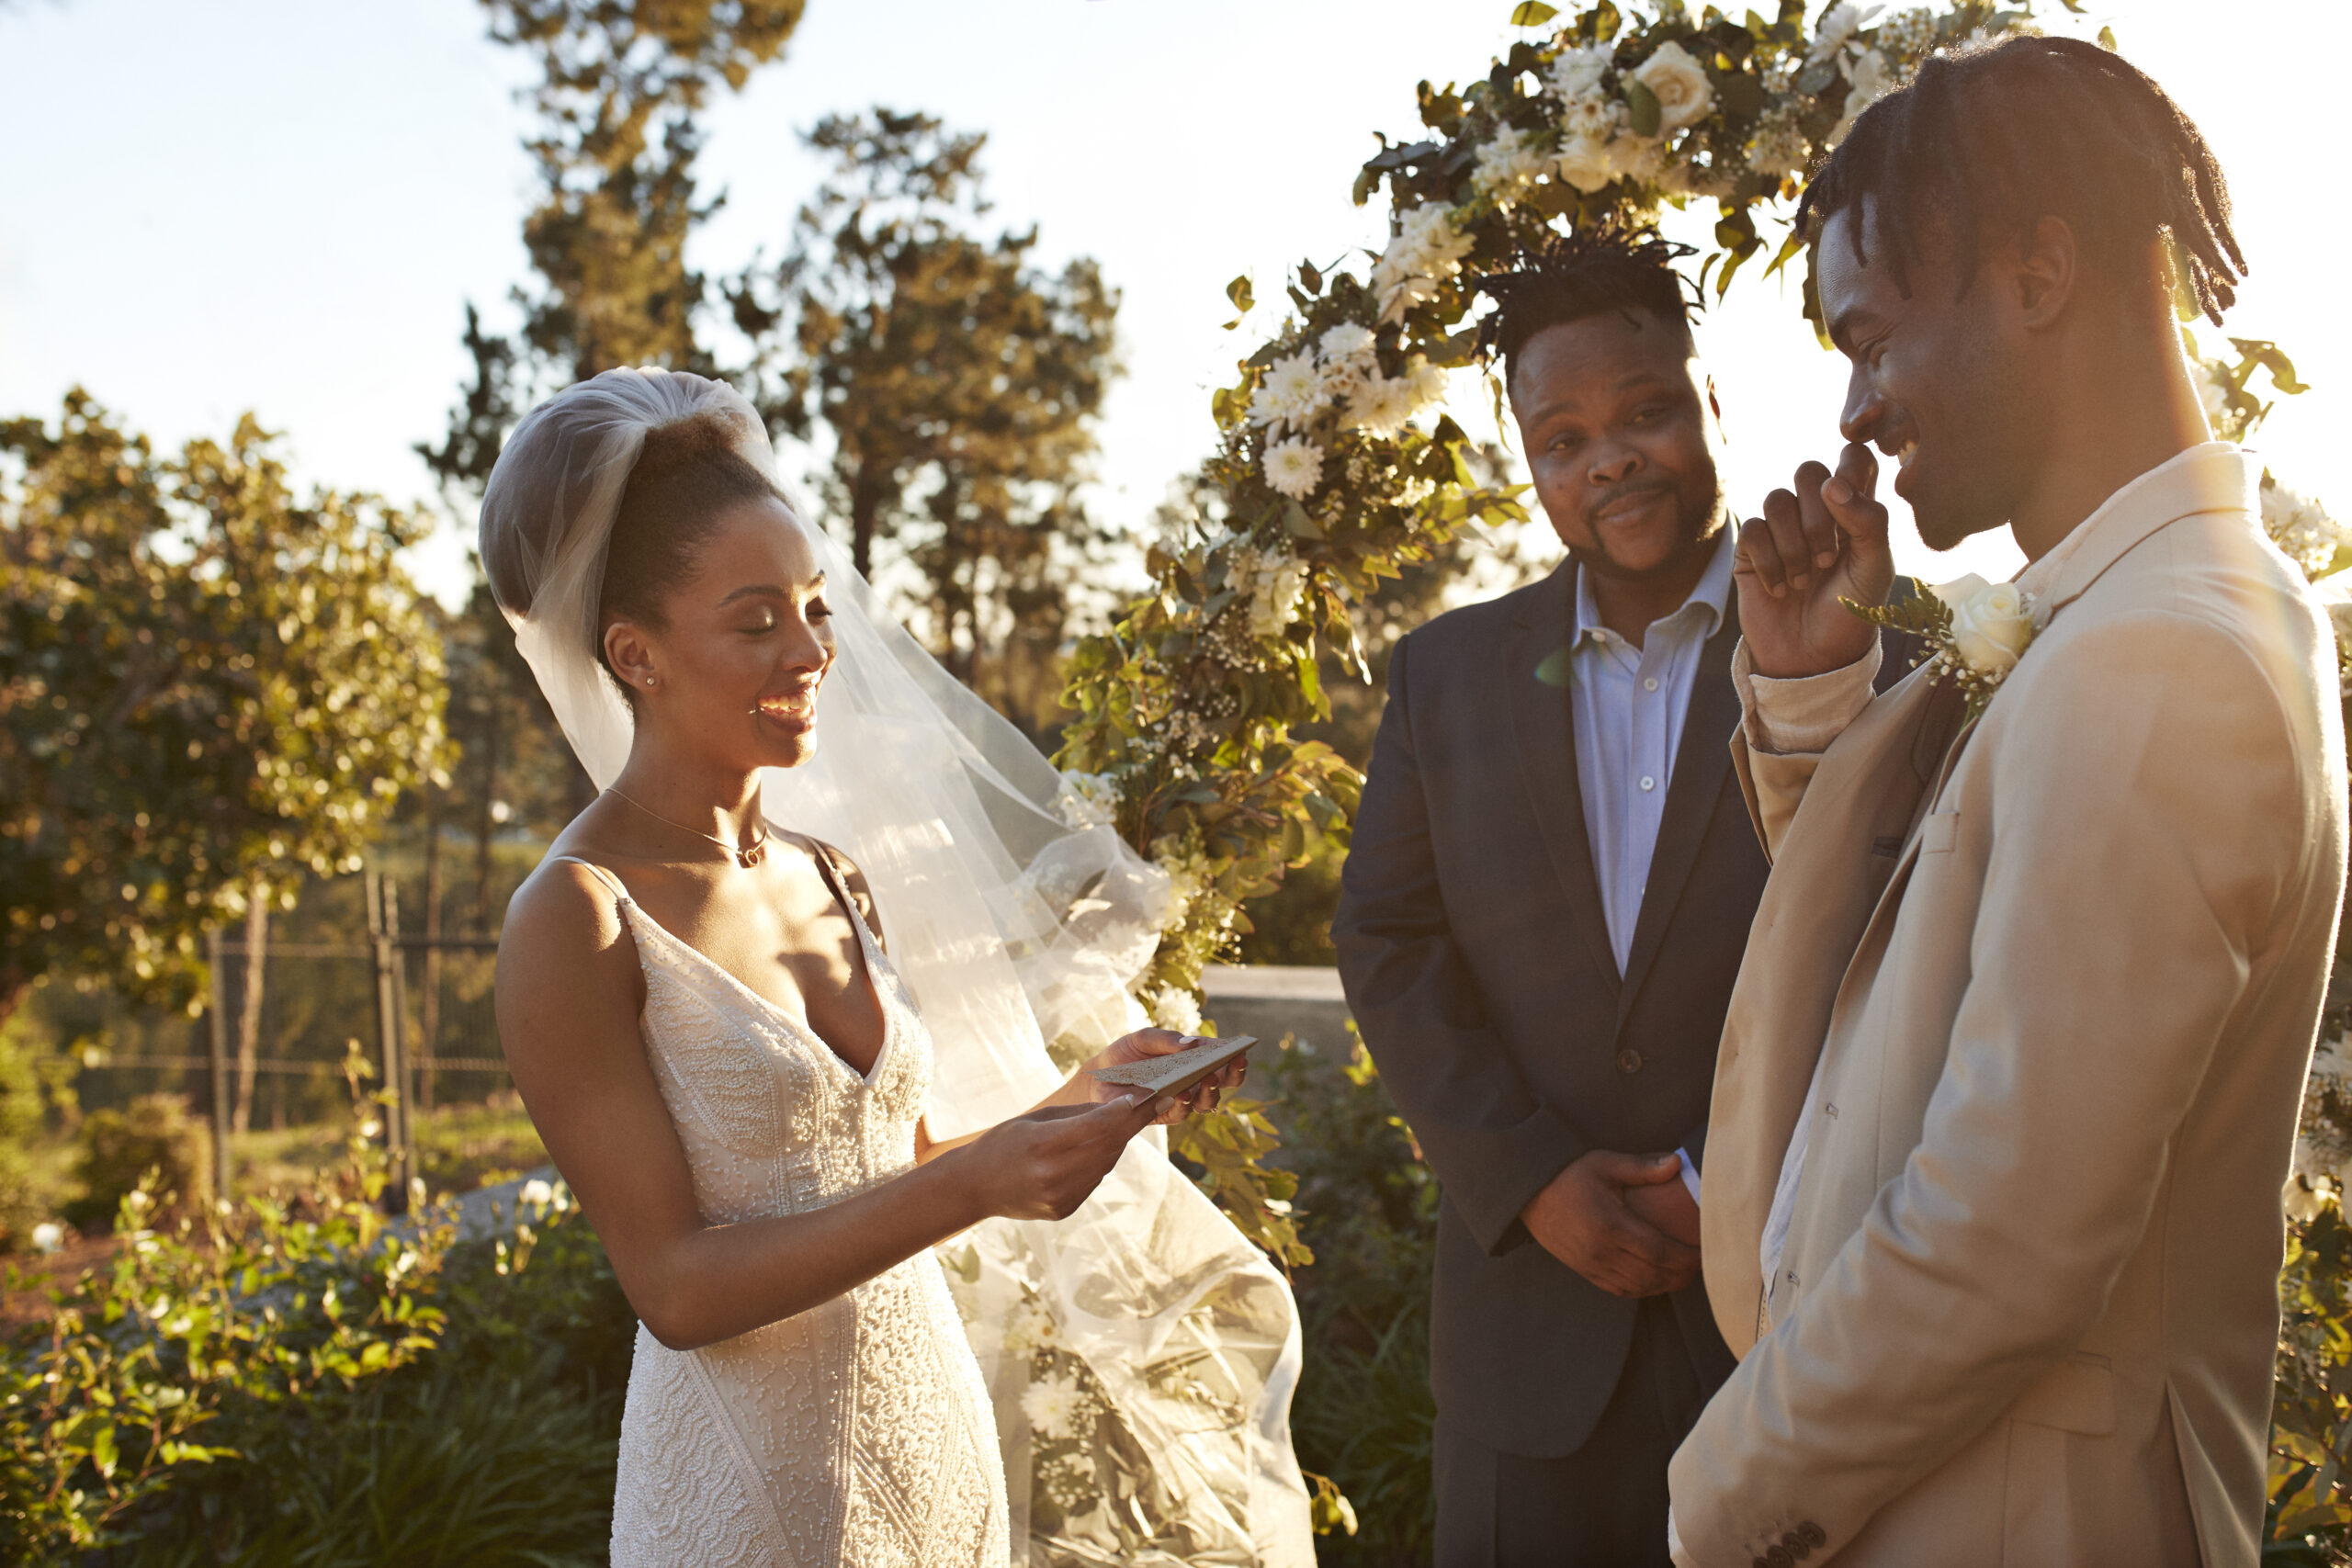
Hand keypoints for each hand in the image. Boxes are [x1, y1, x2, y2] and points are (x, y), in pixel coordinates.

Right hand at [963, 1095, 1162, 1220]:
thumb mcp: (1035, 1119)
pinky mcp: (1064, 1209)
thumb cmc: (1003, 1143)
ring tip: (1127, 1120)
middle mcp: (1053, 1174)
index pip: (1097, 1125)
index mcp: (1042, 1144)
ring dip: (1119, 1141)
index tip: (1141, 1097)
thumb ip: (1076, 1114)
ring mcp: (1060, 1196)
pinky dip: (1100, 1161)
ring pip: (1105, 1163)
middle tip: (1157, 1103)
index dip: (1123, 1110)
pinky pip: (1093, 1179)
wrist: (975, 1187)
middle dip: (1133, 1123)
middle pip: (1109, 1145)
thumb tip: (1118, 1107)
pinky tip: (1096, 1148)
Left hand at [1085, 1028, 1248, 1124]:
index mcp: (1195, 1060)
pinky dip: (1184, 1103)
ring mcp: (1181, 1099)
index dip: (1236, 1056)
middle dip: (1232, 1074)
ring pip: (1207, 1101)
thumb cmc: (1126, 1054)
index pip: (1223, 1060)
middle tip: (1233, 1063)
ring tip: (1207, 1078)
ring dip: (1211, 1090)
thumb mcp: (1144, 1038)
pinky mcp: (1164, 1114)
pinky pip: (1181, 1113)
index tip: (1242, 1050)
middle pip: (1223, 1082)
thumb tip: (1192, 1043)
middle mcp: (1194, 1081)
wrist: (1099, 1078)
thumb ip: (1166, 1039)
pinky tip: (1182, 1093)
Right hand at [1520, 1150, 1700, 1297]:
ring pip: (1638, 1287)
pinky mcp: (1584, 1270)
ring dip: (1664, 1285)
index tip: (1703, 1253)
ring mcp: (1591, 1264)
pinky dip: (1643, 1289)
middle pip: (1652, 1275)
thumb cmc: (1568, 1174)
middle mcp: (1601, 1250)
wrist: (1528, 1192)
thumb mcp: (1605, 1163)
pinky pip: (1619, 1289)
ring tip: (1682, 1273)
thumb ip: (1642, 1167)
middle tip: (1700, 1265)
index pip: (1659, 1251)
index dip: (1685, 1257)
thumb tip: (1677, 1163)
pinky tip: (1655, 1279)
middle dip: (1681, 1274)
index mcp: (1610, 1224)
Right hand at [1735, 441, 1895, 678]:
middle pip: (1809, 471)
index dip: (1849, 462)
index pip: (1853, 459)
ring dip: (1793, 547)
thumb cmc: (1852, 613)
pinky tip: (1780, 589)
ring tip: (1804, 582)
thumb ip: (1868, 522)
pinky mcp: (1751, 549)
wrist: (1813, 658)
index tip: (1848, 494)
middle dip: (1818, 517)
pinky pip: (1752, 530)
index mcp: (1855, 510)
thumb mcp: (1875, 569)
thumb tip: (1832, 483)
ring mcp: (1782, 528)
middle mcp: (1817, 512)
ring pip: (1776, 500)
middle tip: (1827, 559)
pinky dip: (1769, 563)